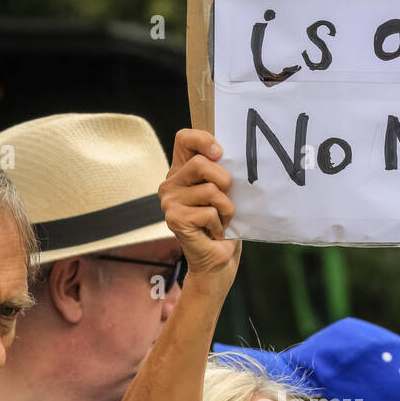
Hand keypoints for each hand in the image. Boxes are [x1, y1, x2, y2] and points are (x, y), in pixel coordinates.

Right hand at [160, 129, 239, 278]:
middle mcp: (171, 184)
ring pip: (210, 190)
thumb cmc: (223, 224)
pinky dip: (220, 225)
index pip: (184, 139)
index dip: (203, 140)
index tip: (220, 153)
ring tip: (220, 220)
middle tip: (227, 199)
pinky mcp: (175, 219)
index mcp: (182, 171)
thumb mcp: (224, 191)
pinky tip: (214, 233)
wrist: (217, 261)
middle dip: (224, 181)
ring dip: (225, 209)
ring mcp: (170, 202)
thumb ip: (220, 171)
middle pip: (202, 164)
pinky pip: (209, 212)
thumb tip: (230, 155)